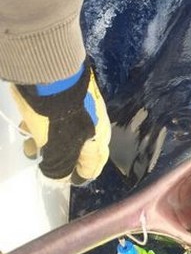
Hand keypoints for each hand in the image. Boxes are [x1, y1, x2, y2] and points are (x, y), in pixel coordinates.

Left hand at [10, 62, 110, 183]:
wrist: (49, 72)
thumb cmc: (56, 116)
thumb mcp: (57, 148)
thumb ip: (59, 168)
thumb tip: (60, 180)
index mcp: (98, 140)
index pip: (94, 165)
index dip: (80, 176)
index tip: (67, 181)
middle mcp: (96, 124)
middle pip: (79, 149)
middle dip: (60, 159)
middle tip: (43, 161)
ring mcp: (84, 107)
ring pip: (67, 132)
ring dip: (49, 142)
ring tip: (29, 142)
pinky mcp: (71, 94)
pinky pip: (60, 116)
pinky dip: (46, 125)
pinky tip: (30, 123)